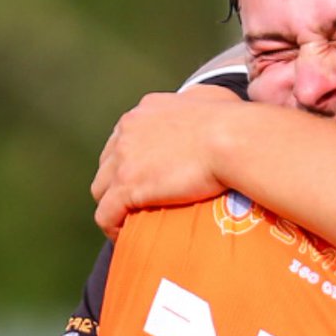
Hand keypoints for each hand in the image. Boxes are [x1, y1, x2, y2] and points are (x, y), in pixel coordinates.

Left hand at [91, 86, 241, 237]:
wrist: (231, 139)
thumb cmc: (234, 121)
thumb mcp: (215, 97)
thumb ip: (199, 100)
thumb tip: (205, 106)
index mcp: (145, 111)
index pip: (126, 138)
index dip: (134, 160)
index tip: (150, 178)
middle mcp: (128, 131)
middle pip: (109, 162)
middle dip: (120, 183)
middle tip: (141, 203)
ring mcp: (124, 159)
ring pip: (101, 189)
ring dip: (113, 205)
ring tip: (132, 223)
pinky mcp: (127, 186)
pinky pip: (105, 214)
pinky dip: (112, 227)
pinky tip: (126, 237)